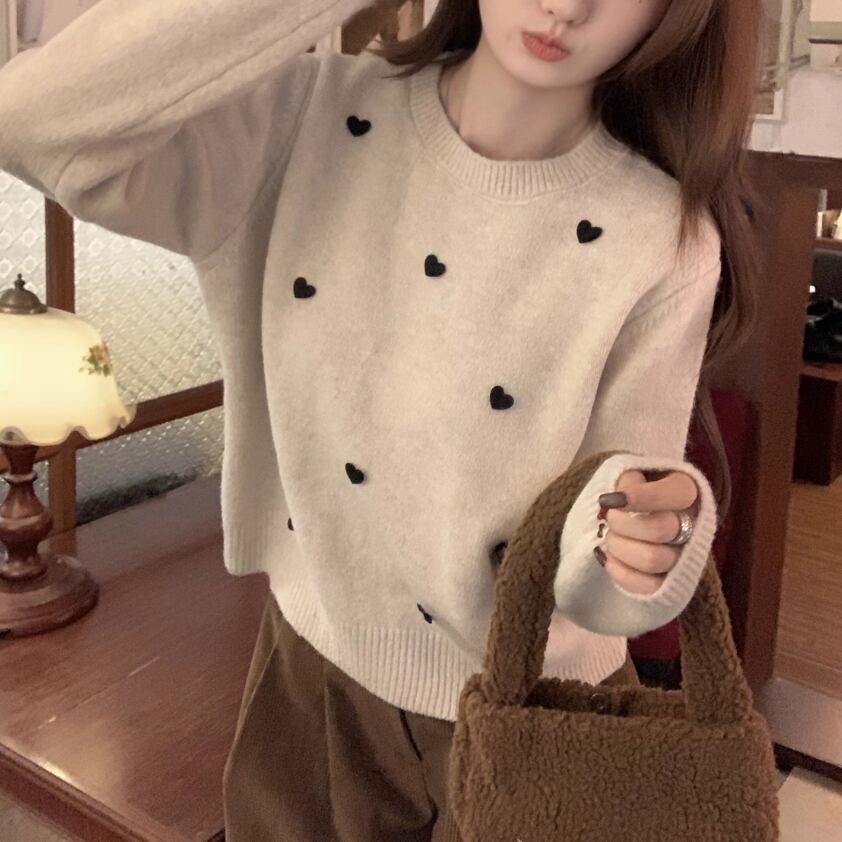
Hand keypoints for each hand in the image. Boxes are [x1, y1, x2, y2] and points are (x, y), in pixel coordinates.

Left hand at [594, 470, 699, 595]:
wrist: (641, 515)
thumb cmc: (636, 491)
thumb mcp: (633, 474)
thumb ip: (629, 479)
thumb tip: (616, 499)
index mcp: (687, 492)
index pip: (675, 494)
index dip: (639, 498)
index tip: (609, 500)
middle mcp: (694, 525)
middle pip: (660, 529)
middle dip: (622, 524)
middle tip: (609, 518)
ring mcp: (684, 558)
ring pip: (652, 559)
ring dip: (619, 547)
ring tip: (611, 537)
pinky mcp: (671, 584)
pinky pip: (647, 587)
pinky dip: (620, 572)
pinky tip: (609, 557)